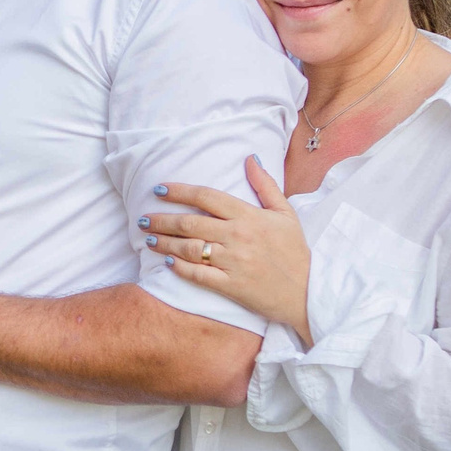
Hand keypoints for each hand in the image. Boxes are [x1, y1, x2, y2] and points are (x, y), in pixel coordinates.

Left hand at [141, 156, 312, 343]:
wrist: (308, 291)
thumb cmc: (295, 251)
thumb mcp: (285, 213)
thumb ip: (266, 186)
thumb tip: (250, 158)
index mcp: (249, 216)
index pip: (207, 197)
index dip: (180, 191)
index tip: (159, 189)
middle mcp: (238, 236)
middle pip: (190, 222)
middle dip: (161, 219)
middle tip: (142, 218)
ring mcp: (233, 262)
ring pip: (189, 249)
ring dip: (165, 243)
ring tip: (149, 239)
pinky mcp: (230, 286)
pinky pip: (198, 275)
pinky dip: (179, 269)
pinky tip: (167, 263)